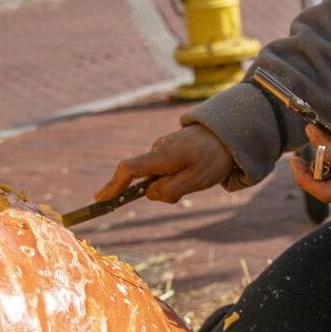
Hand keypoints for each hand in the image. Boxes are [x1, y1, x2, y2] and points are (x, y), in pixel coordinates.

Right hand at [98, 125, 235, 204]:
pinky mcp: (169, 150)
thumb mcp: (196, 180)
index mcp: (162, 156)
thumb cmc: (214, 158)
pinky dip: (175, 178)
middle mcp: (157, 149)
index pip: (129, 170)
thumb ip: (170, 190)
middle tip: (189, 188)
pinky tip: (195, 171)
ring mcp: (162, 148)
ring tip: (198, 176)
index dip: (112, 185)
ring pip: (157, 178)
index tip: (100, 199)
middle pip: (145, 180)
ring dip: (172, 185)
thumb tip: (148, 193)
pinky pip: (164, 171)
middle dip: (162, 192)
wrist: (230, 133)